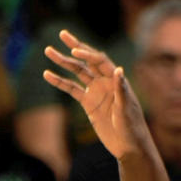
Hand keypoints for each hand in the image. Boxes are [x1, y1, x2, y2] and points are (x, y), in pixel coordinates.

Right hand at [42, 29, 151, 160]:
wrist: (129, 147)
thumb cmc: (132, 128)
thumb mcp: (126, 109)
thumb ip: (121, 90)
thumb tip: (119, 70)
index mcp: (116, 80)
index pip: (100, 61)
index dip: (88, 55)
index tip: (74, 52)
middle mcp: (105, 82)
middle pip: (87, 60)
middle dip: (75, 47)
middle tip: (62, 33)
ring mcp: (95, 91)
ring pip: (77, 72)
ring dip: (63, 62)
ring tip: (48, 51)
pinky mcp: (88, 103)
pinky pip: (72, 89)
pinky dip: (60, 82)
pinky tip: (47, 74)